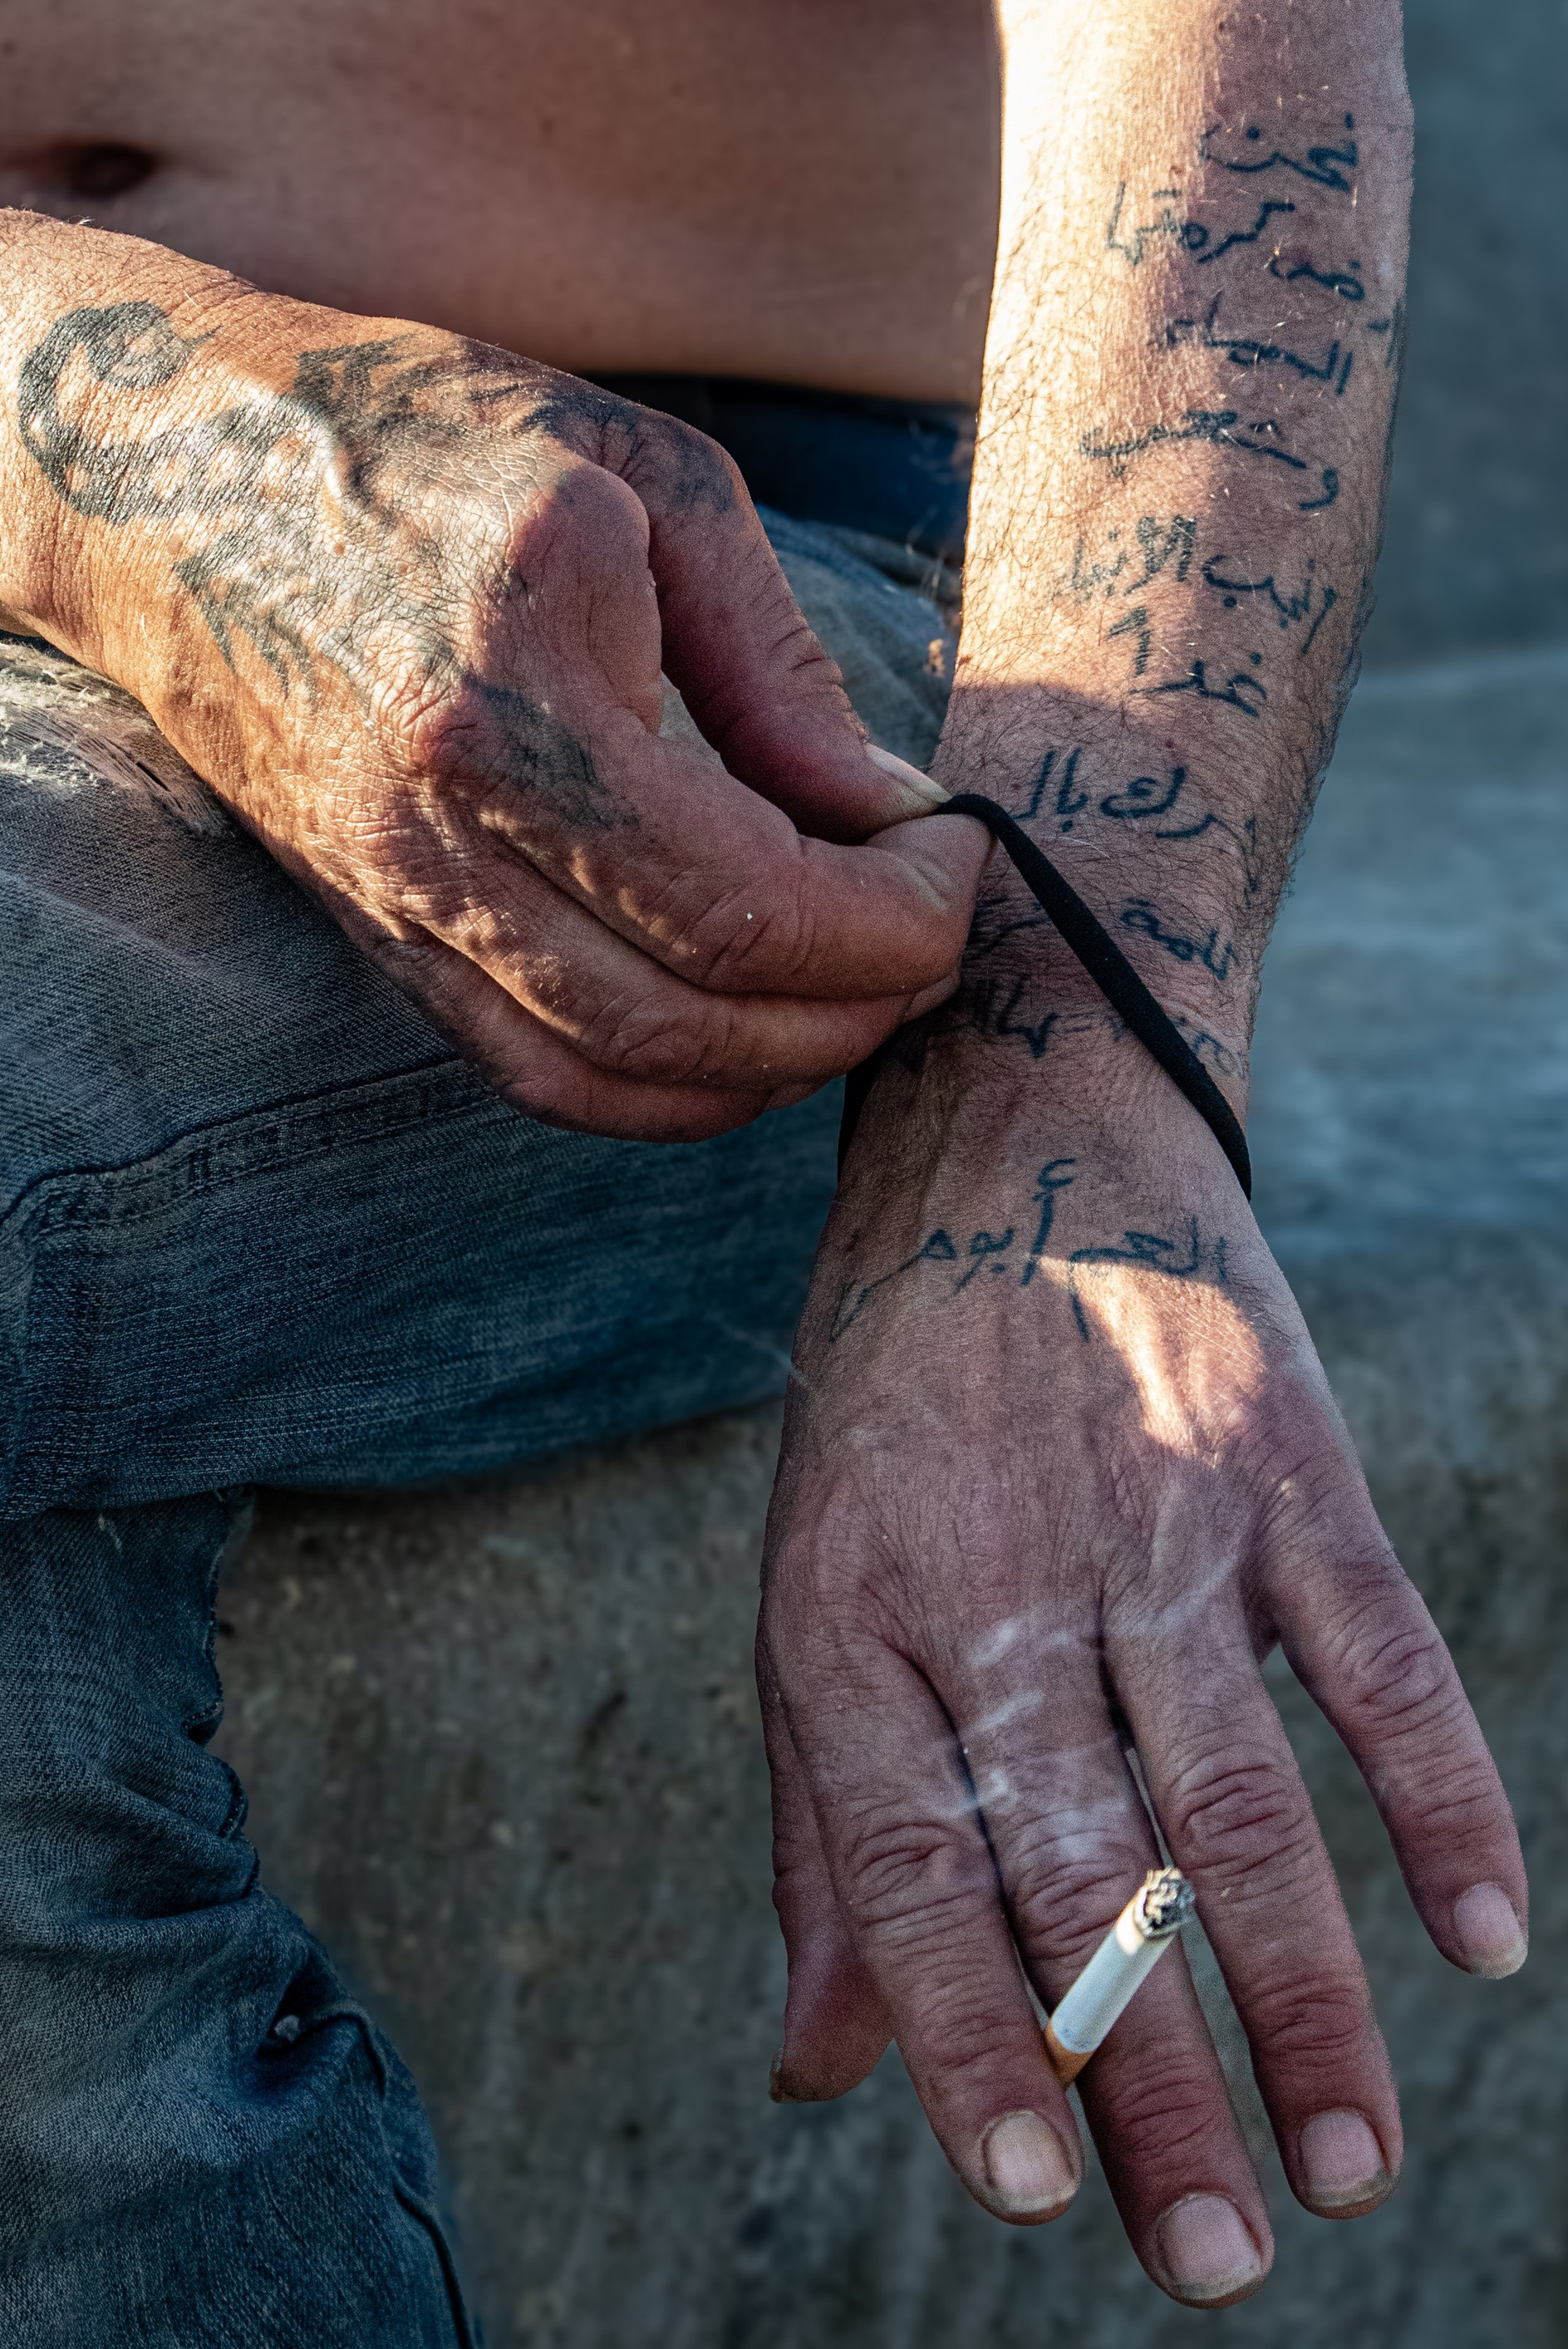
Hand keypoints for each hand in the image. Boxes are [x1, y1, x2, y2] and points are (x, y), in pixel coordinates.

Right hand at [16, 284, 983, 1137]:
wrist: (172, 484)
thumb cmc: (422, 439)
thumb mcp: (645, 484)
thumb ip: (779, 668)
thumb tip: (893, 812)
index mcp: (518, 694)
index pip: (747, 903)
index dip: (894, 919)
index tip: (955, 855)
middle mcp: (440, 825)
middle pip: (690, 1017)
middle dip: (857, 1006)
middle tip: (933, 936)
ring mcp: (395, 901)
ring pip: (613, 1076)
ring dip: (770, 1066)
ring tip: (857, 992)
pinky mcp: (378, 938)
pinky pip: (535, 1078)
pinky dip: (662, 1091)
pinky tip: (740, 1034)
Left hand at [760, 1031, 1524, 2304]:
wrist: (1014, 1138)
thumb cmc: (894, 1402)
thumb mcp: (810, 1578)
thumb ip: (824, 1824)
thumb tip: (820, 2065)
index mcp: (853, 1604)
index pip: (904, 1861)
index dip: (964, 2033)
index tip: (1029, 2192)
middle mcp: (1004, 1570)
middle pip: (1089, 1861)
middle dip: (1154, 2076)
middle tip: (1210, 2259)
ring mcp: (1160, 1513)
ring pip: (1246, 1794)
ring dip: (1306, 1994)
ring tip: (1342, 2170)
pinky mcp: (1287, 1461)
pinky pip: (1376, 1653)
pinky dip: (1441, 1796)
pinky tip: (1486, 1941)